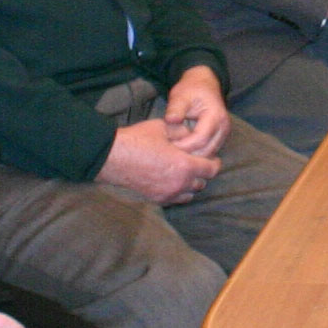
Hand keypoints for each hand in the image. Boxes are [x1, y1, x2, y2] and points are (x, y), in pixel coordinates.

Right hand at [102, 119, 219, 205]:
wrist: (113, 157)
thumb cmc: (138, 140)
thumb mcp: (164, 128)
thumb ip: (183, 132)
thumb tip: (192, 136)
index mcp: (185, 166)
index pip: (211, 169)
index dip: (214, 162)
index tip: (212, 158)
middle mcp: (180, 184)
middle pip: (202, 183)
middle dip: (202, 172)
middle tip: (197, 162)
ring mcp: (168, 194)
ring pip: (190, 194)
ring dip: (191, 184)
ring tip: (184, 173)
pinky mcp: (157, 199)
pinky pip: (176, 199)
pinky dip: (178, 191)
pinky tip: (172, 181)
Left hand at [161, 65, 229, 156]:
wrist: (204, 85)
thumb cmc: (192, 90)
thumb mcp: (181, 95)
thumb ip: (176, 108)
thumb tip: (171, 120)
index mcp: (215, 116)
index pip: (201, 139)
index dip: (184, 145)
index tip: (169, 146)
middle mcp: (223, 127)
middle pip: (206, 150)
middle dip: (188, 154)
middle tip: (170, 152)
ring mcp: (223, 134)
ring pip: (208, 154)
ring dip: (192, 155)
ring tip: (175, 152)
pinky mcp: (219, 138)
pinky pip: (208, 151)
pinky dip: (196, 153)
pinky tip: (183, 150)